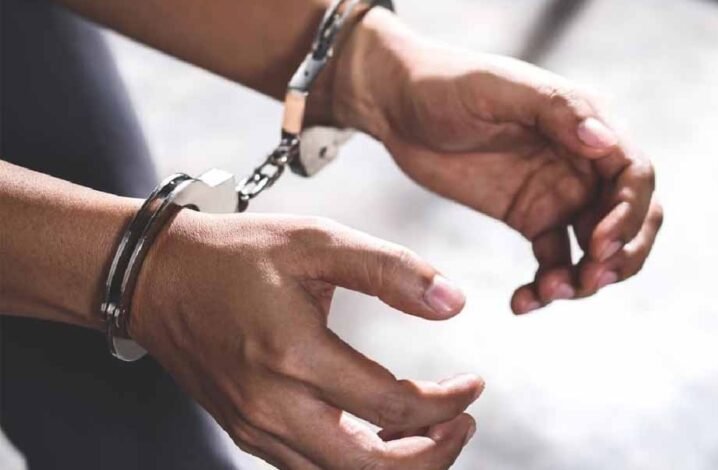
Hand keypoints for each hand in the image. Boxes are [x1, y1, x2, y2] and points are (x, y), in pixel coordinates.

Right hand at [130, 211, 483, 468]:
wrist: (158, 277)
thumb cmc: (235, 255)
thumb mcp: (318, 241)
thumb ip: (389, 270)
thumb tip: (452, 302)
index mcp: (294, 355)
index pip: (393, 406)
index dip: (446, 403)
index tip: (473, 385)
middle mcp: (272, 406)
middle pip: (370, 469)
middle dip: (431, 455)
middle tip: (462, 423)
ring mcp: (254, 426)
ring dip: (394, 465)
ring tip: (429, 429)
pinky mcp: (244, 430)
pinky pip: (309, 468)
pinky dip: (353, 461)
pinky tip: (376, 431)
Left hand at [334, 9, 662, 314]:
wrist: (398, 108)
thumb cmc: (446, 85)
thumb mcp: (496, 88)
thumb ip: (554, 110)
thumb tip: (605, 140)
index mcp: (584, 124)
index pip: (633, 175)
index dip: (629, 215)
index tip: (599, 245)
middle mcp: (581, 162)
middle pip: (631, 217)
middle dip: (621, 255)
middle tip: (590, 281)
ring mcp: (557, 194)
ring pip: (596, 248)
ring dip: (586, 278)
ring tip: (549, 293)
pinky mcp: (529, 218)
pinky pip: (553, 261)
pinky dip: (546, 287)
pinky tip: (521, 302)